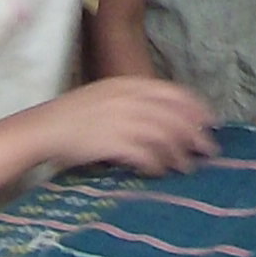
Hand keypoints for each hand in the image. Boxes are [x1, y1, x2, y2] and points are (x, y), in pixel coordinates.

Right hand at [45, 75, 217, 175]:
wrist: (44, 128)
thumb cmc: (74, 115)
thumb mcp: (106, 96)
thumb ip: (134, 102)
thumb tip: (167, 119)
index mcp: (128, 84)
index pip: (173, 92)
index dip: (196, 107)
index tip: (211, 121)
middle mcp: (128, 99)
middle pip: (175, 116)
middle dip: (196, 134)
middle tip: (209, 151)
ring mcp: (121, 120)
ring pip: (164, 137)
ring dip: (179, 154)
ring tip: (186, 167)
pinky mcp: (112, 142)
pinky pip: (145, 155)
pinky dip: (156, 165)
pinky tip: (158, 172)